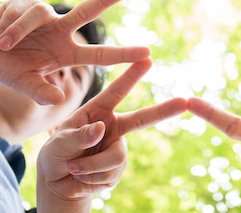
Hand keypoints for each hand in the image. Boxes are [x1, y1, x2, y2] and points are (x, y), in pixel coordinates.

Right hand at [0, 0, 149, 104]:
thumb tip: (58, 99)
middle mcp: (61, 31)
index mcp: (67, 53)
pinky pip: (22, 12)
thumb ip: (40, 92)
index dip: (123, 54)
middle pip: (88, 11)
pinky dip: (9, 25)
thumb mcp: (23, 84)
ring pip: (41, 15)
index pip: (100, 54)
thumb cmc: (8, 68)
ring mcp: (46, 15)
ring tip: (2, 45)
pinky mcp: (27, 2)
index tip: (148, 53)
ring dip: (19, 30)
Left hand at [36, 58, 187, 211]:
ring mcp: (118, 148)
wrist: (57, 182)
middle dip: (164, 110)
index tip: (148, 58)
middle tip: (184, 102)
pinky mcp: (118, 170)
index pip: (117, 91)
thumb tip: (101, 128)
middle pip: (143, 118)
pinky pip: (110, 175)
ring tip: (72, 168)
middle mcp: (113, 127)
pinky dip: (90, 180)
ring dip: (90, 167)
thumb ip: (79, 136)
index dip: (132, 75)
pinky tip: (80, 179)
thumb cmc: (55, 154)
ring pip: (115, 158)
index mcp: (98, 111)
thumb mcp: (59, 143)